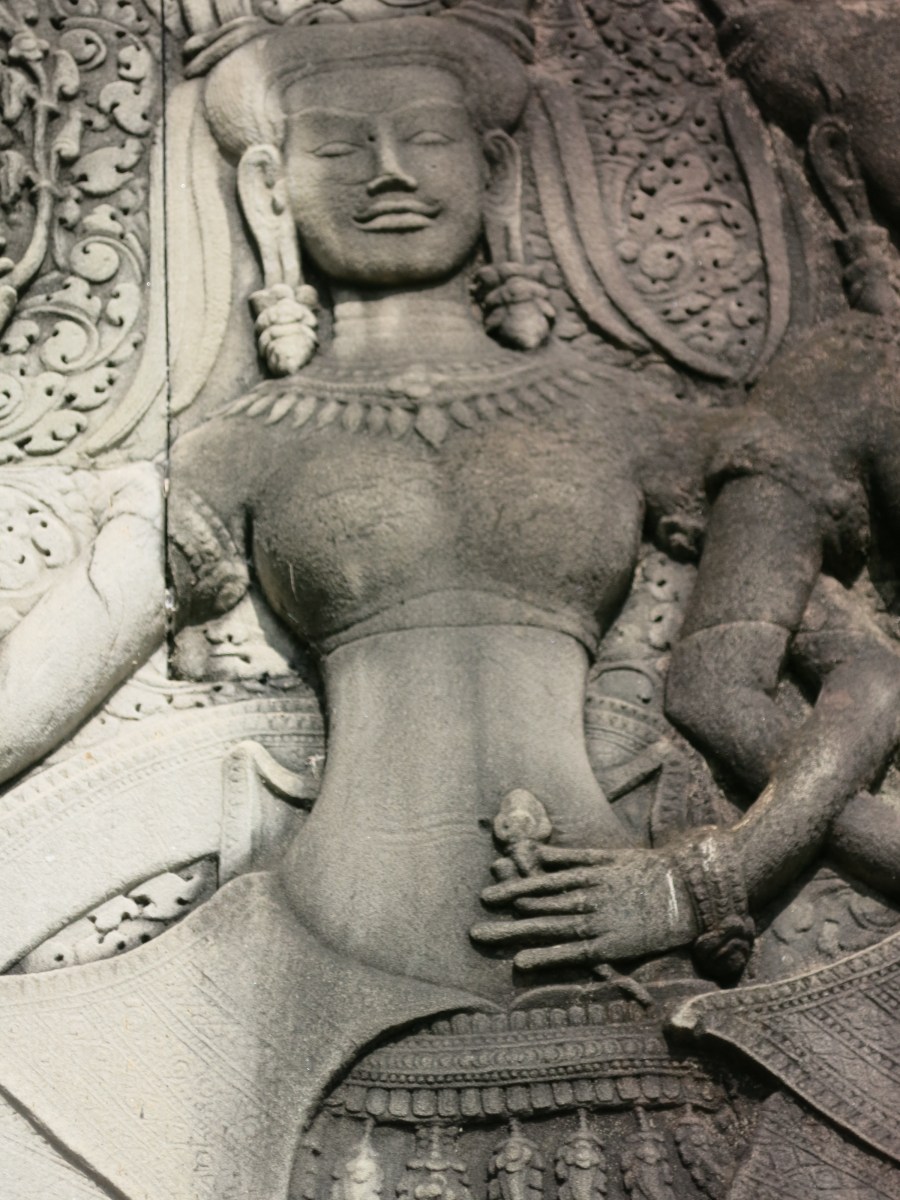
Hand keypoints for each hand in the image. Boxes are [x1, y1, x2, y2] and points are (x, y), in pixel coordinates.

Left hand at [470, 844, 697, 969]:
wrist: (684, 891)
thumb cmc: (646, 871)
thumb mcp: (606, 856)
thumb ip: (571, 857)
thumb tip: (538, 853)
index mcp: (585, 874)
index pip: (540, 881)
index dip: (512, 889)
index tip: (486, 896)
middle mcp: (584, 897)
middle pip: (537, 906)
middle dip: (504, 918)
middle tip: (472, 929)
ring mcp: (595, 921)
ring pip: (547, 927)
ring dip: (515, 935)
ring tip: (486, 941)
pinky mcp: (608, 945)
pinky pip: (572, 952)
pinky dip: (546, 956)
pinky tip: (522, 962)